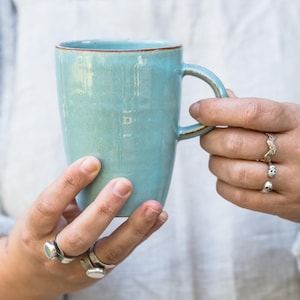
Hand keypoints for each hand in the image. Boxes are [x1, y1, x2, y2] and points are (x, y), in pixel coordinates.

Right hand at [0, 156, 167, 299]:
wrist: (31, 277)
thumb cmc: (39, 233)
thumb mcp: (41, 214)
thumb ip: (66, 194)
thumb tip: (97, 161)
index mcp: (34, 231)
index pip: (49, 206)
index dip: (69, 183)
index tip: (93, 161)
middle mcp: (53, 254)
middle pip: (80, 235)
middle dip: (104, 209)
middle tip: (125, 184)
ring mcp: (78, 268)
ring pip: (109, 251)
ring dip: (135, 227)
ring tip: (154, 206)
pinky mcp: (98, 273)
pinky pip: (124, 254)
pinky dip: (144, 234)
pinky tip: (160, 217)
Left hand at [190, 90, 299, 221]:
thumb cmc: (299, 140)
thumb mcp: (287, 118)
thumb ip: (252, 109)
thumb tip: (219, 98)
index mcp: (294, 121)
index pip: (251, 113)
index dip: (217, 110)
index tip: (197, 110)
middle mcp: (296, 150)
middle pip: (235, 144)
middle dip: (209, 139)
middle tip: (208, 136)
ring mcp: (291, 180)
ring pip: (234, 172)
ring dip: (216, 163)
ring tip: (219, 157)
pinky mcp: (282, 204)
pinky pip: (238, 195)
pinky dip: (223, 184)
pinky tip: (228, 176)